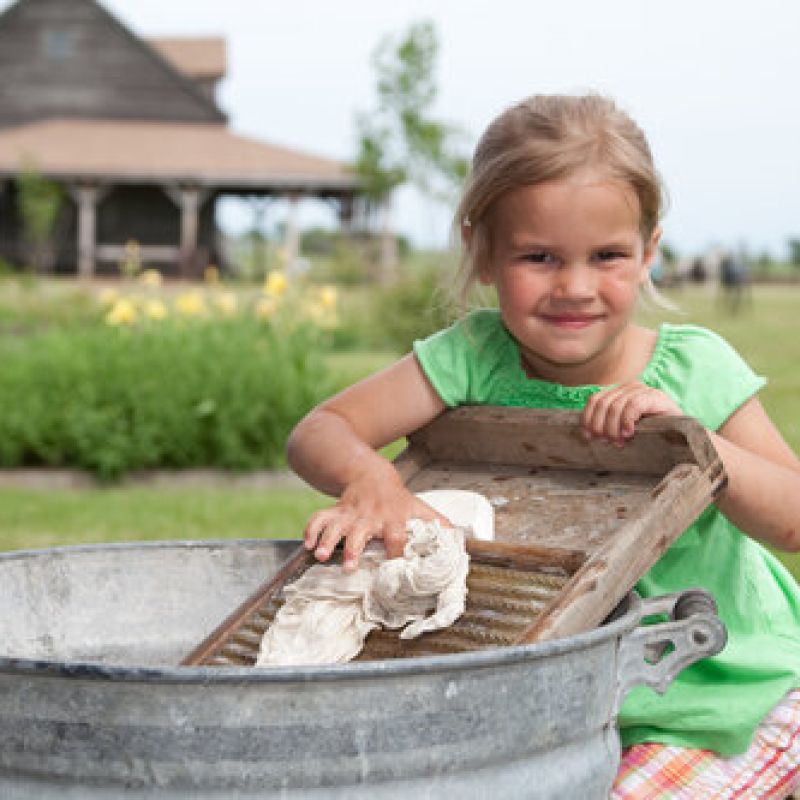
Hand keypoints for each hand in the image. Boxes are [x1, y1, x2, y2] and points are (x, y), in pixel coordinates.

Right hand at [303, 472, 450, 571]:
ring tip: (319, 554)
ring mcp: (350, 514)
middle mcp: (370, 517)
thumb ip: (439, 526)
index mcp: (393, 518)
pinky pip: (318, 518)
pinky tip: (306, 544)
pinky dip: (310, 530)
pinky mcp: (335, 511)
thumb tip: (460, 544)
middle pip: (361, 532)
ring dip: (326, 539)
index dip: (396, 550)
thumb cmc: (398, 499)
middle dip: (353, 548)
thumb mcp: (420, 508)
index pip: (397, 536)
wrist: (371, 475)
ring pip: (336, 525)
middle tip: (348, 565)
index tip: (394, 568)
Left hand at [581, 382, 681, 445]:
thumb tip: (588, 434)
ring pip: (616, 406)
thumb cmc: (649, 432)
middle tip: (607, 442)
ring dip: (613, 428)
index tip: (588, 437)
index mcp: (618, 391)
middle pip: (603, 404)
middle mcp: (628, 386)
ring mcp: (642, 389)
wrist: (682, 433)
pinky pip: (633, 406)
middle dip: (601, 426)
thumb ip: (607, 426)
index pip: (594, 400)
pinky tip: (629, 433)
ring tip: (618, 442)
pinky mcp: (655, 396)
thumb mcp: (623, 427)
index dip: (588, 418)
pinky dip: (627, 421)